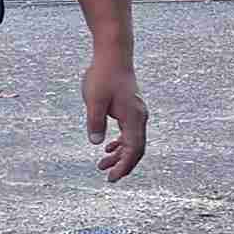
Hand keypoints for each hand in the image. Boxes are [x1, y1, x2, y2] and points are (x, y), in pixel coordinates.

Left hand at [82, 49, 149, 184]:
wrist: (113, 56)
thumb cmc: (103, 76)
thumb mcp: (94, 100)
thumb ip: (95, 122)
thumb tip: (96, 143)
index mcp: (134, 117)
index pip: (133, 149)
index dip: (124, 166)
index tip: (112, 178)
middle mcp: (139, 117)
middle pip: (136, 149)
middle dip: (123, 165)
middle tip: (108, 178)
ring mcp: (136, 113)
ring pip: (132, 141)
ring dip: (119, 155)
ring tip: (102, 165)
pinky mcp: (130, 109)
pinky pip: (129, 132)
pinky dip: (120, 143)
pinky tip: (108, 147)